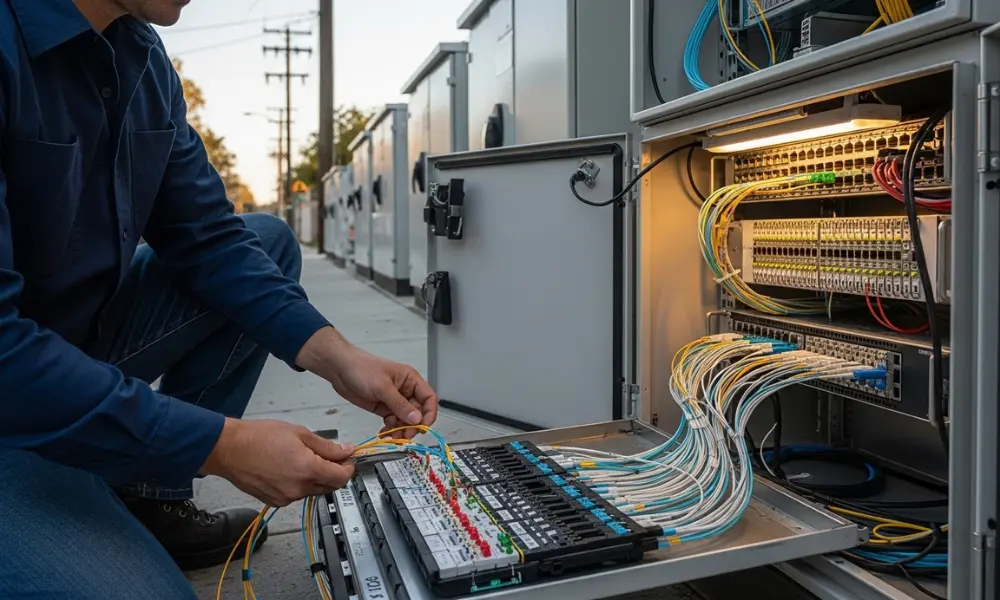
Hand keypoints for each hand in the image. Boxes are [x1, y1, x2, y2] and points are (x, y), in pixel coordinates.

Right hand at [201, 418, 355, 506]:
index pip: (342, 477)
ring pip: (313, 491)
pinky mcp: (275, 501)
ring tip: (304, 458)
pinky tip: (290, 468)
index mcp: (308, 470)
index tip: (348, 458)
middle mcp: (299, 489)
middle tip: (330, 456)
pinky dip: (300, 483)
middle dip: (335, 473)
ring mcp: (286, 498)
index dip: (349, 467)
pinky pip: (297, 494)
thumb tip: (347, 451)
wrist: (228, 449)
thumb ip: (327, 446)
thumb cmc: (259, 437)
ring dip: (317, 478)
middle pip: (330, 487)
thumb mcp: (299, 434)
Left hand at [296, 327, 437, 438]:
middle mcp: (405, 391)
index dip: (429, 413)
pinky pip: (393, 422)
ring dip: (401, 430)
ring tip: (392, 436)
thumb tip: (417, 419)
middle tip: (405, 435)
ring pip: (405, 420)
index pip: (429, 398)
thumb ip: (400, 405)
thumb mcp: (383, 387)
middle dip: (413, 425)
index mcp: (410, 380)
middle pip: (418, 413)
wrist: (340, 369)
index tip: (423, 426)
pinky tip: (384, 433)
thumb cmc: (362, 369)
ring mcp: (394, 400)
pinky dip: (391, 429)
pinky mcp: (383, 408)